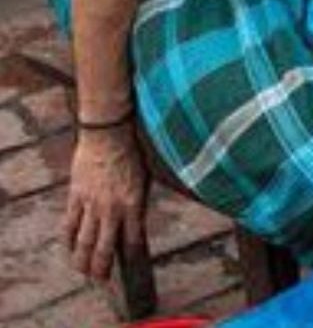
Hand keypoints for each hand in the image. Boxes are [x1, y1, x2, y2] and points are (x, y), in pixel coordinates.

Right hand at [64, 126, 146, 281]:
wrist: (108, 134)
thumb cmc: (132, 155)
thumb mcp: (143, 181)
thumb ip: (137, 204)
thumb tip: (133, 224)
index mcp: (134, 204)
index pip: (133, 239)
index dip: (131, 257)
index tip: (131, 269)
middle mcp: (112, 208)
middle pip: (105, 246)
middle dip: (102, 266)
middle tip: (101, 279)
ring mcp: (91, 204)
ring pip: (84, 240)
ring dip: (82, 259)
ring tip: (83, 271)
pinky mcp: (76, 196)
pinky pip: (69, 223)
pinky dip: (68, 238)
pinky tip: (69, 247)